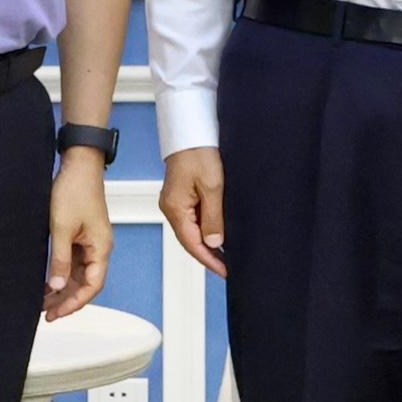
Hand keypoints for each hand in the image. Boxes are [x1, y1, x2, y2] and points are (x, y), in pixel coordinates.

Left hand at [46, 153, 110, 318]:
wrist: (78, 165)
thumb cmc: (74, 190)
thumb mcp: (61, 228)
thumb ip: (59, 259)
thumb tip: (55, 286)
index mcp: (101, 248)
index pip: (92, 286)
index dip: (74, 303)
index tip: (56, 313)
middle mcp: (99, 248)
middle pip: (86, 284)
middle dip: (66, 300)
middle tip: (46, 314)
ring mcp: (90, 243)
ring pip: (79, 275)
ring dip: (63, 289)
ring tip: (43, 302)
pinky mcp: (81, 236)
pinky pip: (74, 263)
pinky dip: (62, 274)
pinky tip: (48, 282)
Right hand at [162, 146, 227, 276]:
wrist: (192, 130)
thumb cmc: (198, 152)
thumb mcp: (212, 187)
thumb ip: (213, 217)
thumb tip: (213, 242)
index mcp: (175, 208)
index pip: (192, 244)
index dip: (210, 260)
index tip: (226, 271)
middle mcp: (172, 208)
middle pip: (191, 240)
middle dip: (209, 255)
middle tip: (229, 266)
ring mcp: (176, 202)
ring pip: (193, 230)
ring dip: (208, 242)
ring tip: (227, 254)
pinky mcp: (182, 195)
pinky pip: (194, 218)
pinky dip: (206, 228)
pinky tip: (218, 233)